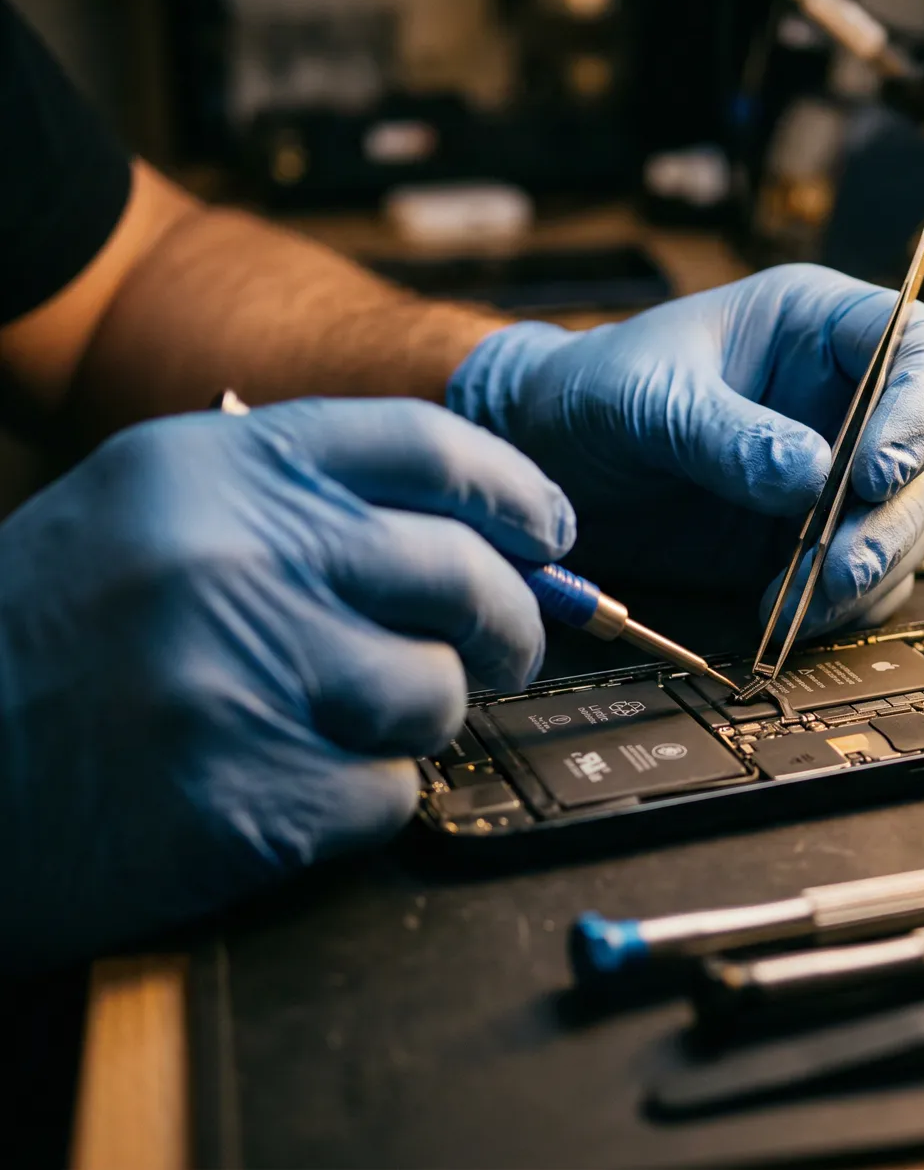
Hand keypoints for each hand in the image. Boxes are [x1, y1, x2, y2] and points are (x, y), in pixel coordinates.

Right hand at [0, 399, 570, 971]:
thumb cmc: (55, 636)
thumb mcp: (155, 512)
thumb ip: (307, 506)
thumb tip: (485, 536)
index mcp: (217, 467)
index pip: (426, 446)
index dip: (513, 492)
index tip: (550, 531)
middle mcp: (234, 556)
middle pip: (463, 573)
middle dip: (512, 620)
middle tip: (507, 647)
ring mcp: (238, 679)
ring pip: (436, 693)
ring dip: (414, 716)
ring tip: (335, 720)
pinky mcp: (245, 797)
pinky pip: (386, 792)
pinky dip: (357, 796)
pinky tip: (280, 782)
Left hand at [448, 264, 923, 635]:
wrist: (544, 460)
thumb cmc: (592, 391)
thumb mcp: (649, 397)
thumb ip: (726, 433)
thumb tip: (811, 475)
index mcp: (820, 329)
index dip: (923, 407)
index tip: (876, 471)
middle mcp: (844, 399)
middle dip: (891, 517)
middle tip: (839, 565)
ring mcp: (834, 474)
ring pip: (904, 524)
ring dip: (869, 571)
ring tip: (802, 600)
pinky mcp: (810, 539)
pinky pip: (863, 578)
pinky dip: (842, 607)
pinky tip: (788, 615)